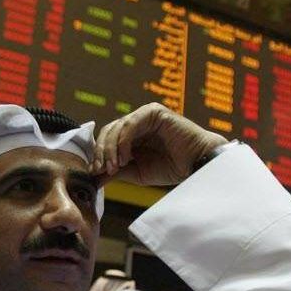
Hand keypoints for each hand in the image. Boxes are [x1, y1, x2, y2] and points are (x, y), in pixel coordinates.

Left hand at [92, 102, 228, 185]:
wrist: (196, 164)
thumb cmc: (171, 168)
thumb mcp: (137, 173)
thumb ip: (117, 172)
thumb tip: (94, 178)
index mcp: (131, 135)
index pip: (107, 140)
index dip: (98, 155)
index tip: (95, 173)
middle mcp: (136, 123)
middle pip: (108, 131)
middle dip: (101, 152)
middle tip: (101, 170)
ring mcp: (144, 116)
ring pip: (116, 127)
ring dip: (111, 149)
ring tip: (114, 167)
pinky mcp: (154, 112)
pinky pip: (130, 124)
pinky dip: (123, 142)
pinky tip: (125, 158)